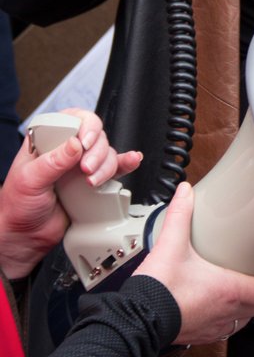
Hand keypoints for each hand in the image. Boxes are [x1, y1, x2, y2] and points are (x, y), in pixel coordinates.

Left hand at [0, 109, 141, 279]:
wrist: (25, 238)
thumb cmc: (18, 207)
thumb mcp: (29, 181)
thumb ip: (52, 162)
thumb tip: (74, 144)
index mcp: (47, 141)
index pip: (73, 119)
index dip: (85, 126)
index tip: (84, 143)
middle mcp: (67, 150)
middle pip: (96, 135)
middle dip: (96, 151)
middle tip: (85, 169)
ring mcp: (80, 166)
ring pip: (107, 152)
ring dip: (106, 165)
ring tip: (92, 181)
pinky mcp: (93, 182)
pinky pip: (115, 168)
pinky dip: (125, 163)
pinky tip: (132, 160)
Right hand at [133, 182, 253, 344]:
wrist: (135, 322)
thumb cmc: (157, 291)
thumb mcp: (172, 244)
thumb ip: (181, 214)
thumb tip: (186, 192)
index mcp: (230, 289)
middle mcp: (228, 311)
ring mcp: (216, 326)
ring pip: (248, 318)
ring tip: (253, 286)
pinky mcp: (203, 333)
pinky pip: (229, 328)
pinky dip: (235, 315)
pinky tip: (225, 304)